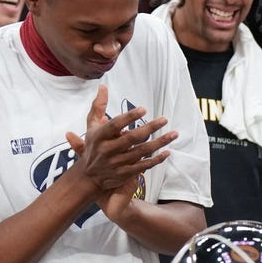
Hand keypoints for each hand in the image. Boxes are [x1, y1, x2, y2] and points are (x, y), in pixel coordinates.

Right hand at [65, 85, 175, 213]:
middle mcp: (108, 150)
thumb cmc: (92, 146)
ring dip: (159, 143)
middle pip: (131, 138)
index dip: (129, 117)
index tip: (144, 109)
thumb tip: (103, 86)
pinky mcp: (125, 173)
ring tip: (174, 134)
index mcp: (99, 136)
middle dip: (149, 128)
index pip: (115, 125)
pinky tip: (168, 152)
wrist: (87, 176)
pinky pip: (143, 166)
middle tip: (164, 119)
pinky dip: (156, 160)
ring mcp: (117, 162)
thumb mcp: (91, 126)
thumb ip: (98, 107)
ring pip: (141, 152)